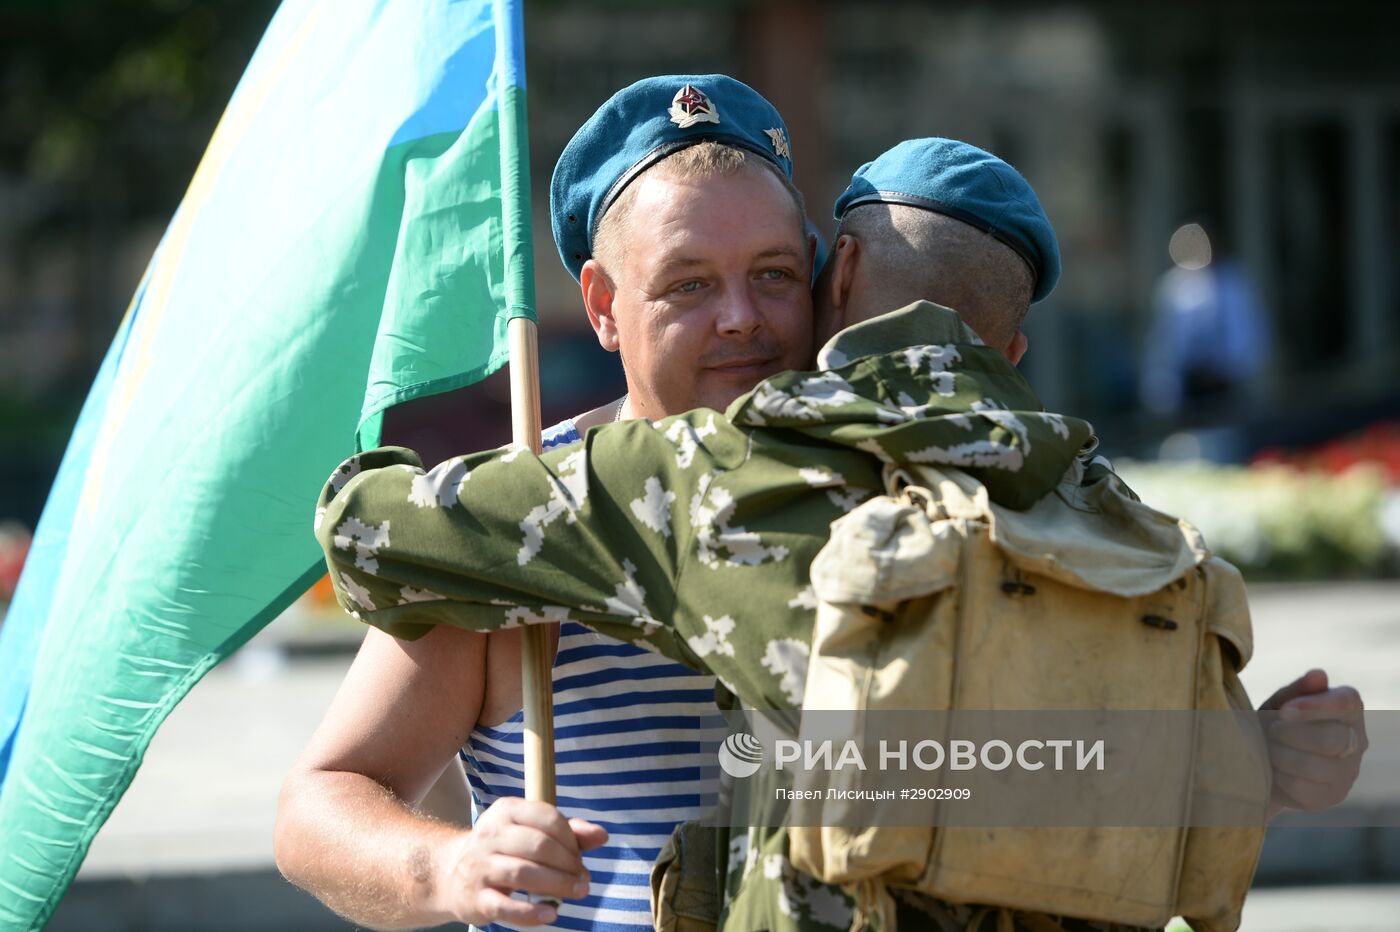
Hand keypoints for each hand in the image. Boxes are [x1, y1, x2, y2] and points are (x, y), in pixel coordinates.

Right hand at [434, 796, 608, 925]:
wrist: (451, 872)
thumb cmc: (505, 849)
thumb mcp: (532, 831)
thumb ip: (569, 832)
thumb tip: (602, 835)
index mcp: (506, 810)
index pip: (547, 818)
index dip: (571, 839)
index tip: (579, 856)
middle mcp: (490, 834)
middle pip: (538, 846)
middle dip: (569, 864)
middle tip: (584, 880)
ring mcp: (480, 866)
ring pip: (523, 873)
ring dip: (557, 884)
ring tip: (577, 892)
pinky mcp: (475, 898)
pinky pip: (504, 906)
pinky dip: (530, 913)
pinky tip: (551, 913)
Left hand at [1259, 669, 1366, 816]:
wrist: (1264, 760)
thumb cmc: (1277, 723)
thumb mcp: (1281, 702)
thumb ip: (1298, 689)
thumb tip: (1319, 674)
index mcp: (1348, 710)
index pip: (1347, 704)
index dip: (1315, 706)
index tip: (1284, 710)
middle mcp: (1357, 740)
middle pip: (1332, 739)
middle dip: (1292, 733)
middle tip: (1272, 730)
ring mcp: (1348, 772)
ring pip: (1314, 766)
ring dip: (1281, 754)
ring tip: (1269, 747)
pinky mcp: (1332, 795)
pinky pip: (1303, 787)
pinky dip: (1279, 775)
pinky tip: (1274, 768)